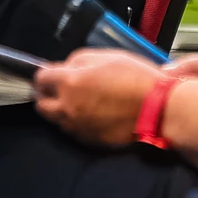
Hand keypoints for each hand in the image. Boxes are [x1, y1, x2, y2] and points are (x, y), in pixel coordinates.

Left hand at [33, 49, 160, 147]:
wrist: (157, 109)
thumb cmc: (134, 77)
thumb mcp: (106, 56)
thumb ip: (79, 60)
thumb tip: (65, 68)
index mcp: (70, 82)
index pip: (40, 79)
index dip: (45, 74)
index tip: (52, 73)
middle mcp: (68, 107)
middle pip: (41, 105)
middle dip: (46, 95)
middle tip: (59, 89)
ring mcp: (77, 127)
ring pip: (56, 120)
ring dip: (59, 110)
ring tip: (76, 102)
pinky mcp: (89, 140)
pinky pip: (72, 130)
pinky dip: (75, 122)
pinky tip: (89, 114)